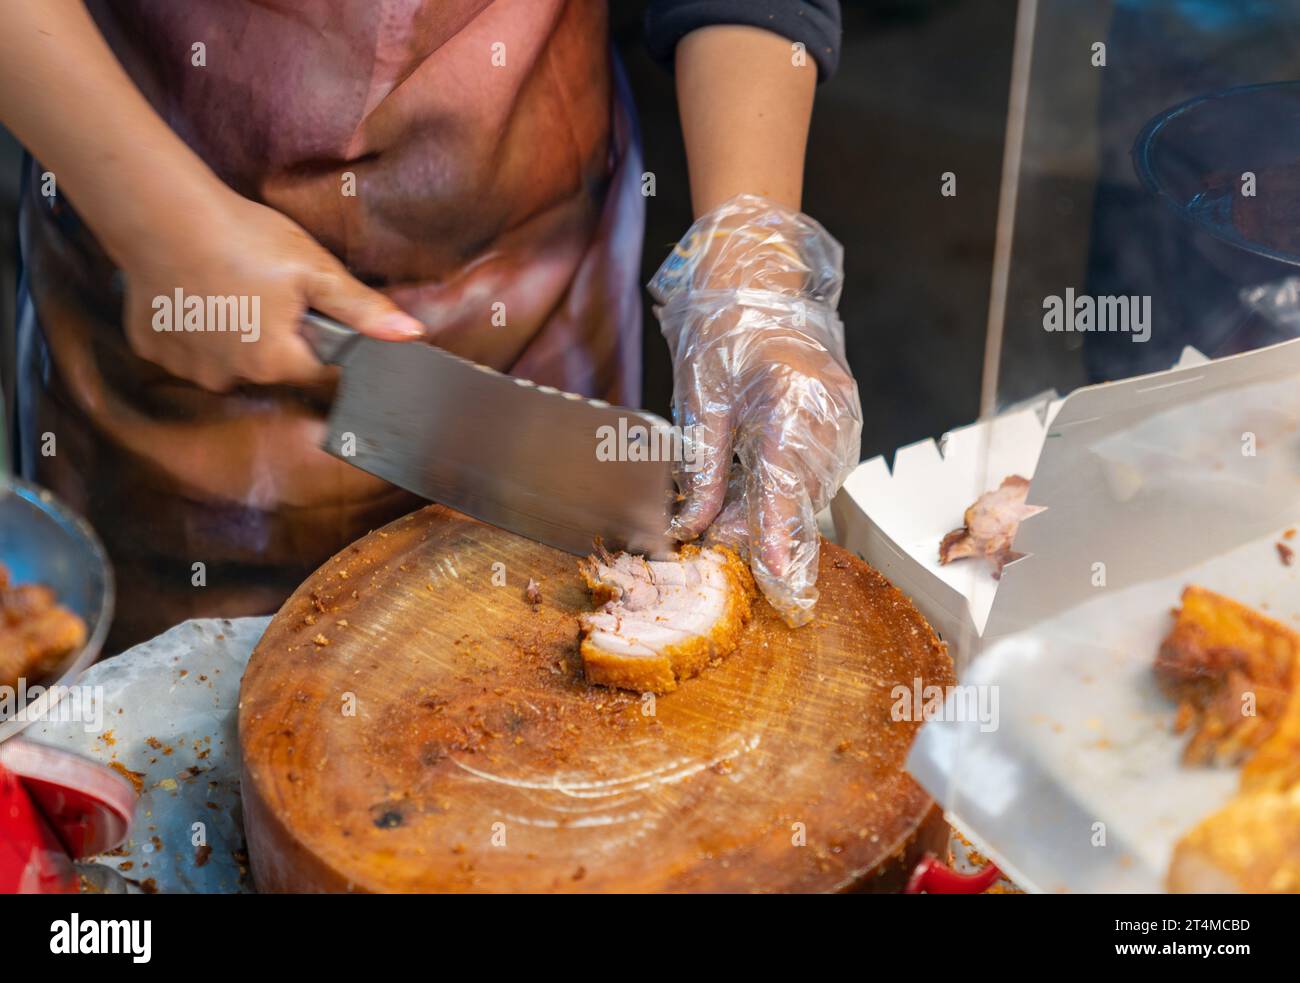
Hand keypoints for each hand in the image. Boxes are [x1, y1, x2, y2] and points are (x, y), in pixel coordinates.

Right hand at [117, 187, 423, 390]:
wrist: (162, 212)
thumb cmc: (244, 238)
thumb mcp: (314, 270)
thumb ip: (362, 309)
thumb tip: (409, 335)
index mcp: (274, 362)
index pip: (317, 367)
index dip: (320, 336)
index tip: (305, 305)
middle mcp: (228, 377)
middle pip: (271, 365)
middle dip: (276, 336)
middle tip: (264, 288)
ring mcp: (186, 366)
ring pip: (227, 360)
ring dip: (233, 335)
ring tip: (228, 288)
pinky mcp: (152, 348)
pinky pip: (186, 348)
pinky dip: (193, 328)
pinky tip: (195, 293)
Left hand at [652, 195, 861, 626]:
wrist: (759, 285)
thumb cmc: (725, 331)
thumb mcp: (700, 403)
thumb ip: (703, 468)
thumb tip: (693, 523)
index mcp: (789, 398)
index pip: (784, 480)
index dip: (776, 530)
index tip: (774, 570)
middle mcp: (828, 408)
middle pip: (803, 491)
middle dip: (765, 525)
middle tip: (721, 540)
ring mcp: (845, 412)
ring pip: (817, 485)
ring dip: (781, 508)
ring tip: (735, 515)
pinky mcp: (846, 416)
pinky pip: (824, 468)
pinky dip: (795, 486)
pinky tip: (765, 486)